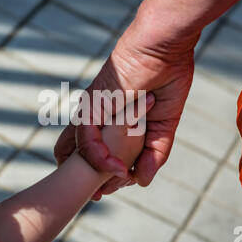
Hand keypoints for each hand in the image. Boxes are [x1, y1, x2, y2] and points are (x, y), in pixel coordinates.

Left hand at [55, 8, 199, 199]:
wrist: (166, 45)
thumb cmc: (166, 77)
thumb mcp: (163, 125)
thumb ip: (154, 154)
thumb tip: (141, 182)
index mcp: (109, 120)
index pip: (90, 153)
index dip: (98, 174)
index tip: (109, 189)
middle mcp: (94, 118)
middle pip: (75, 157)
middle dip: (87, 181)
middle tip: (100, 195)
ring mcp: (91, 111)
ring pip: (78, 154)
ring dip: (94, 176)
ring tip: (112, 185)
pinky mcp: (93, 104)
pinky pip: (87, 139)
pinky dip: (100, 159)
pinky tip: (117, 168)